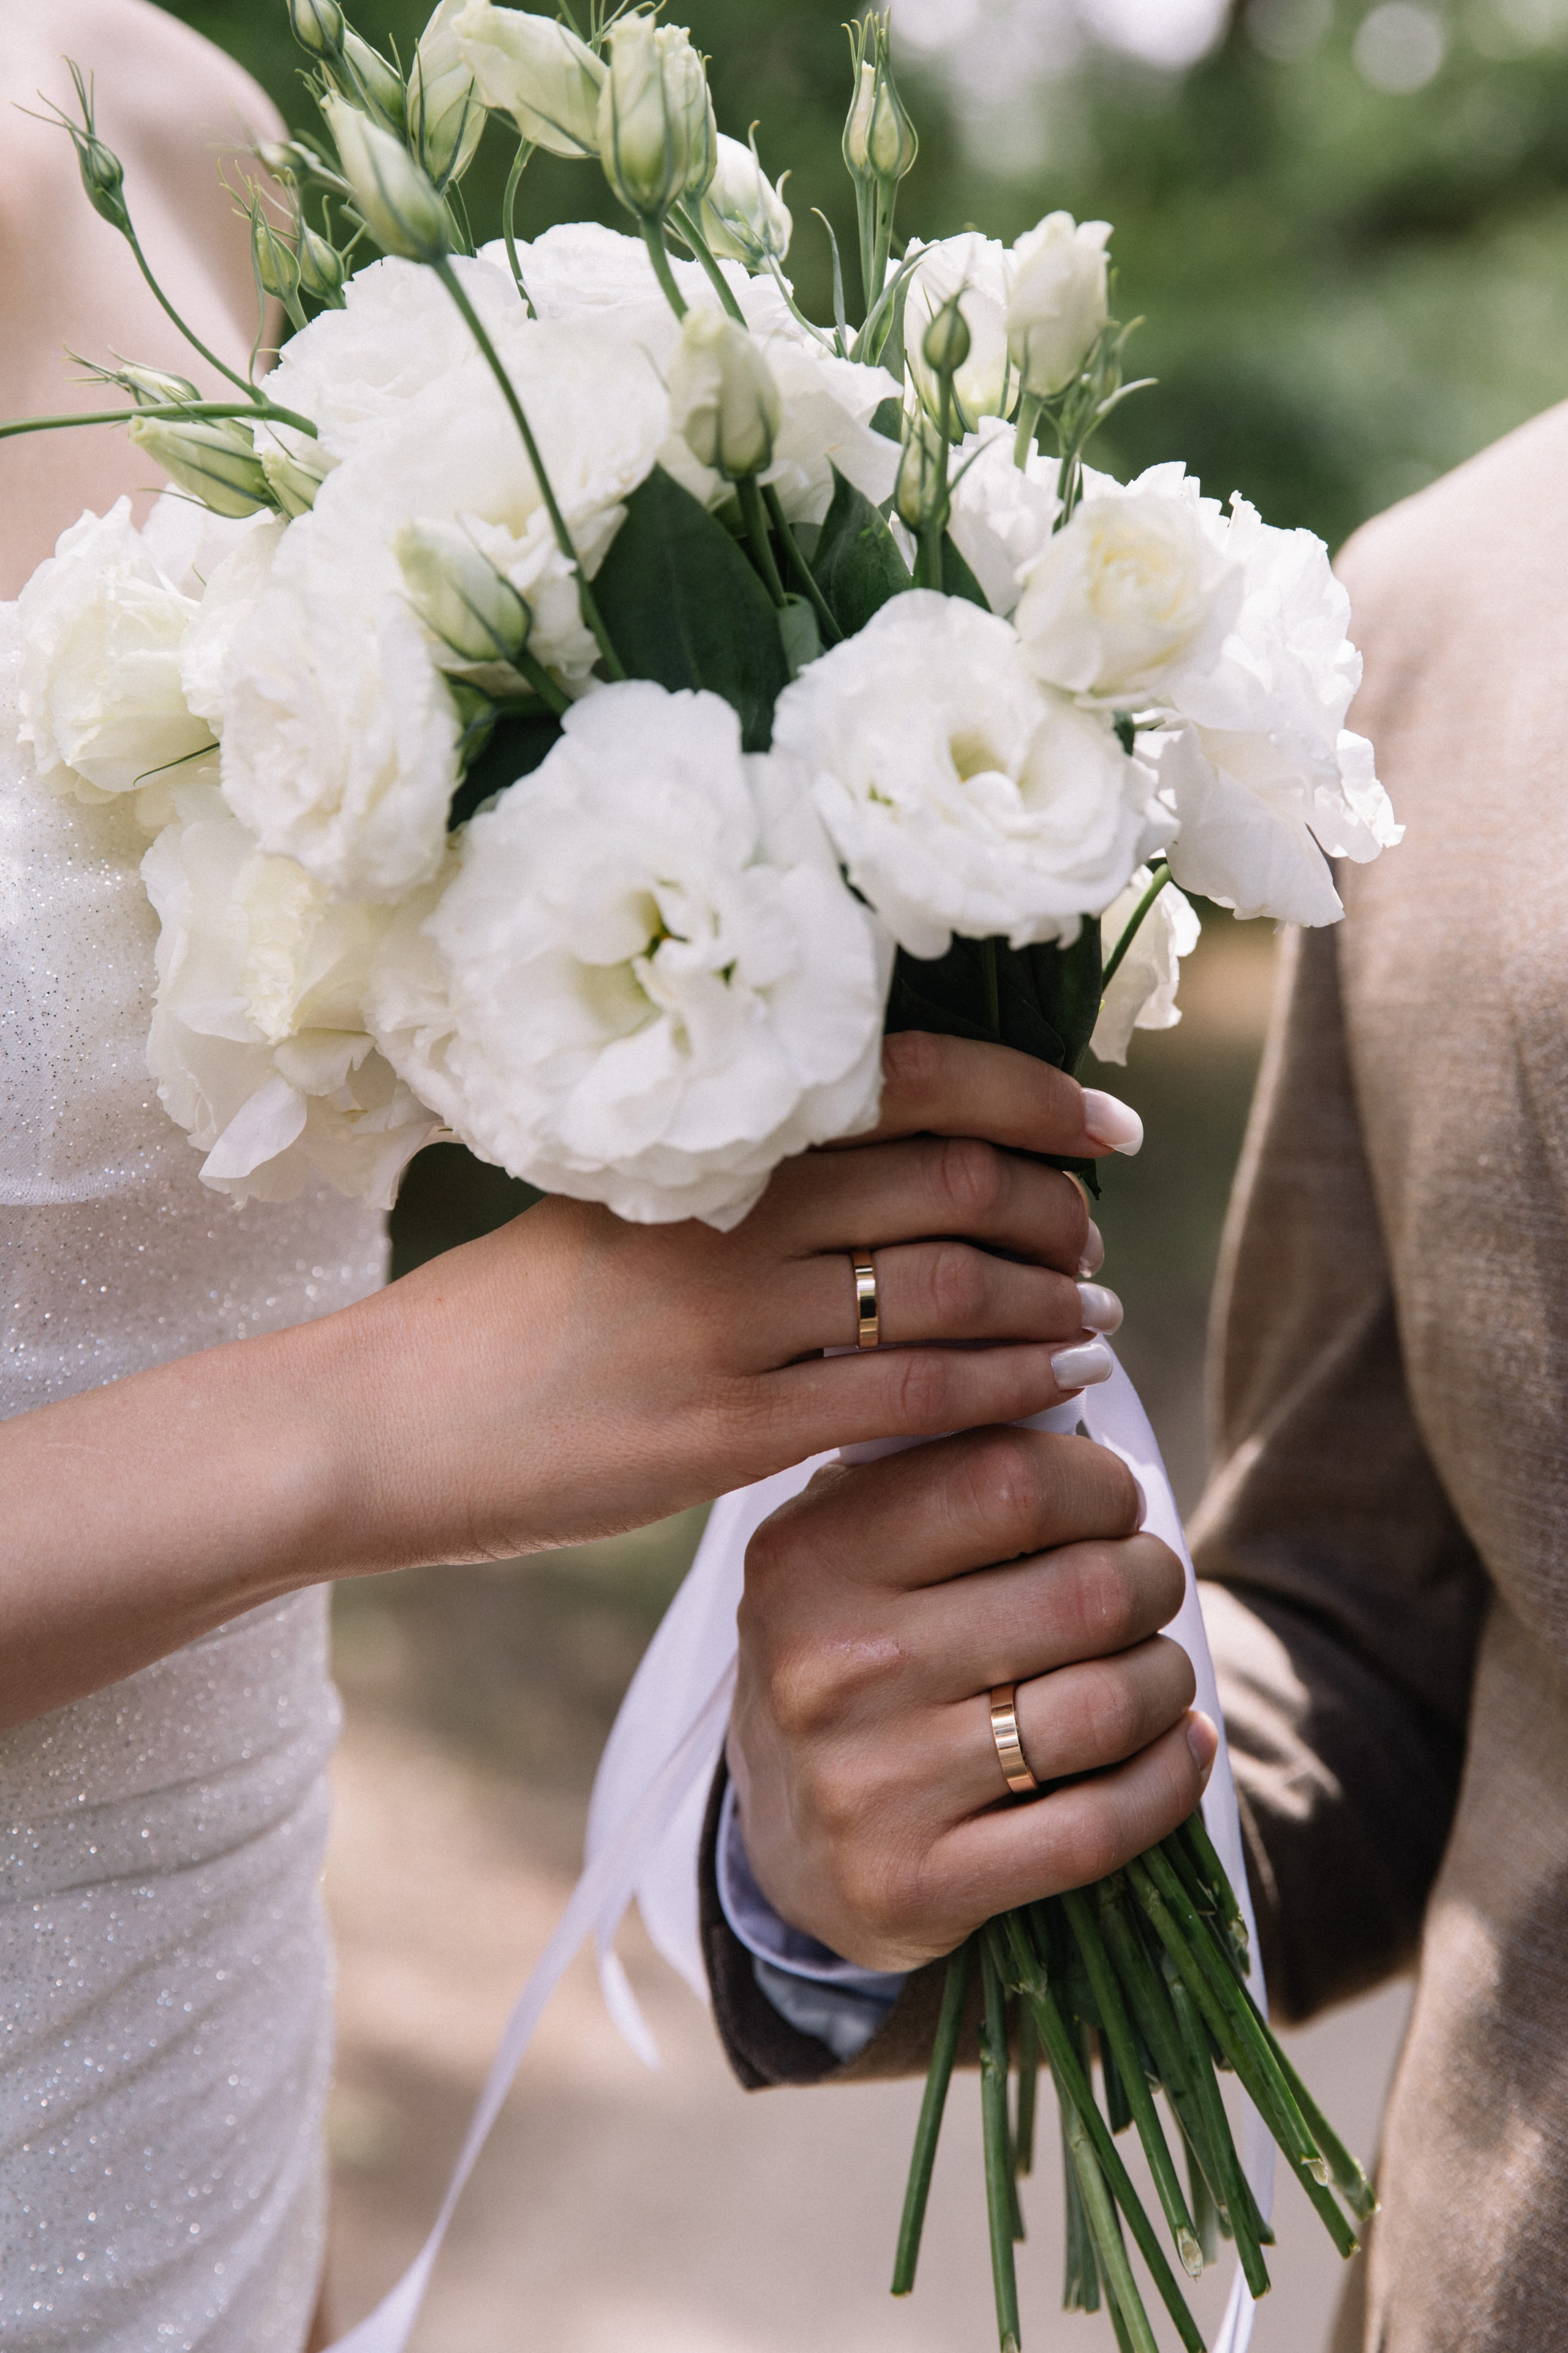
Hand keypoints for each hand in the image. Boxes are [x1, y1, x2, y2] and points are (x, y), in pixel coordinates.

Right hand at [347, 1031, 1133, 1562]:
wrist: (377, 1426)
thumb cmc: (504, 1319)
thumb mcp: (613, 1211)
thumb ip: (739, 1187)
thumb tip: (887, 1171)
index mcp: (701, 1140)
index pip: (909, 1082)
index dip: (1033, 1096)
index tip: (1108, 1125)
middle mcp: (726, 1216)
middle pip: (953, 1182)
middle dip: (1057, 1209)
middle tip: (1097, 1238)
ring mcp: (726, 1327)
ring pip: (949, 1292)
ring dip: (1052, 1304)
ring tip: (1098, 1319)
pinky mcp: (723, 1434)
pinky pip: (905, 1401)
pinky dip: (1002, 1389)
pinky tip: (1056, 1392)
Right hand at [726, 1425, 1216, 1971]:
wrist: (789, 1842)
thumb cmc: (851, 1655)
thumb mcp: (849, 1547)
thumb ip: (937, 1469)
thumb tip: (1072, 1392)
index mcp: (812, 1555)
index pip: (1008, 1480)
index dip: (1100, 1486)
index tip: (1114, 1504)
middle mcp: (830, 1667)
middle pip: (1083, 1594)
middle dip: (1152, 1581)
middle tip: (1148, 1586)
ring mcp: (870, 1785)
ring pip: (1106, 1708)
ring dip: (1165, 1678)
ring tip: (1156, 1669)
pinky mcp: (918, 1885)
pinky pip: (1100, 1828)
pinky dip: (1167, 1779)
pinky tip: (1176, 1749)